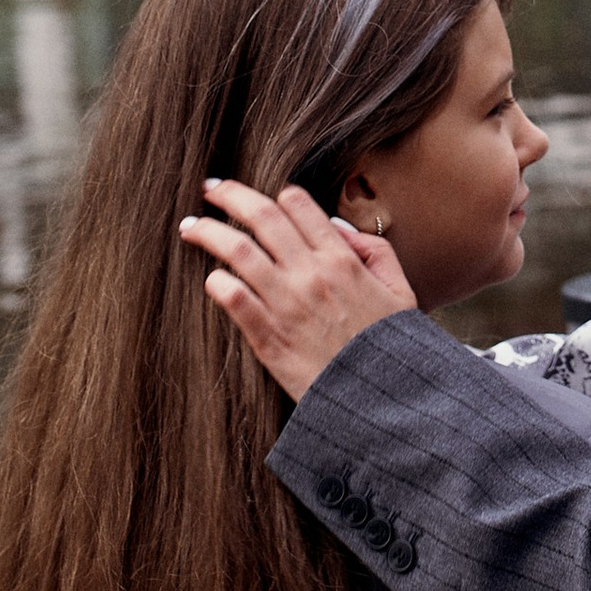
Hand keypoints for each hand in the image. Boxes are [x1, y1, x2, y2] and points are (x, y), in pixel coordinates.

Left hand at [179, 177, 417, 399]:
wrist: (380, 400)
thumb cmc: (388, 346)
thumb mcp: (398, 289)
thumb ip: (373, 249)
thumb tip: (336, 226)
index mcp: (342, 258)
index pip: (298, 204)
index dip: (275, 195)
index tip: (258, 198)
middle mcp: (311, 274)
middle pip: (260, 217)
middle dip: (229, 196)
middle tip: (210, 189)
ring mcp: (287, 304)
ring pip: (237, 251)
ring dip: (208, 232)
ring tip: (191, 228)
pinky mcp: (269, 337)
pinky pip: (233, 299)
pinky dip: (217, 283)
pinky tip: (211, 279)